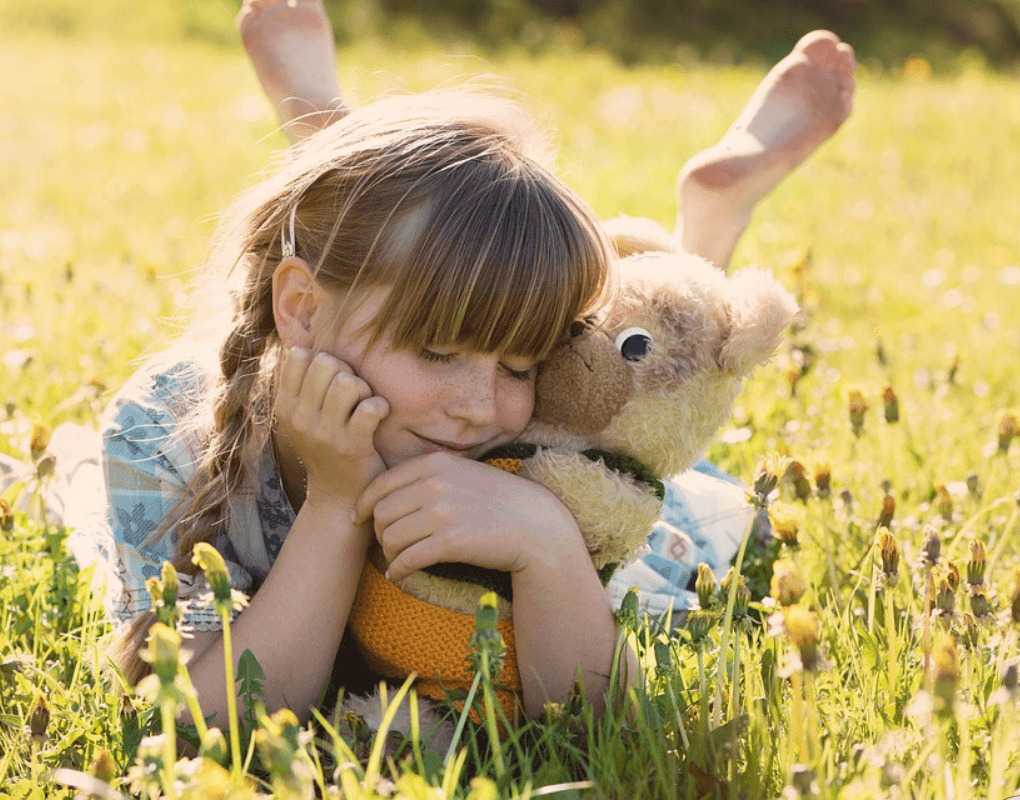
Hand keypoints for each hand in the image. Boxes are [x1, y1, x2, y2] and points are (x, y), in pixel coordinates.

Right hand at [274, 346, 389, 508]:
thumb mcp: (302, 416)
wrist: (338, 497)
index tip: (330, 380)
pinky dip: (380, 407)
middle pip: (327, 363)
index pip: (298, 356)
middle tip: (353, 394)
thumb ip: (301, 382)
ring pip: (348, 382)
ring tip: (364, 404)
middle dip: (346, 372)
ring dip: (363, 389)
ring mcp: (325, 434)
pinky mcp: (353, 446)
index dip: (321, 359)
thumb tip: (302, 342)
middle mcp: (300, 419)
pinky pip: (371, 407)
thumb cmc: (326, 447)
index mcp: (285, 406)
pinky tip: (378, 416)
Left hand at [353, 451, 582, 581]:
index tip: (359, 519)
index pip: (381, 484)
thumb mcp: (461, 473)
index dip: (363, 504)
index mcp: (434, 463)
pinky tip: (400, 575)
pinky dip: (398, 571)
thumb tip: (386, 496)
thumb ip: (427, 477)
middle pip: (381, 513)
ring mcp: (443, 512)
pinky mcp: (450, 541)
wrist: (534, 525)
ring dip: (389, 554)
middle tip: (387, 544)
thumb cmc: (497, 501)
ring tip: (398, 559)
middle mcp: (435, 484)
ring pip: (390, 537)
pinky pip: (408, 559)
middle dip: (378, 532)